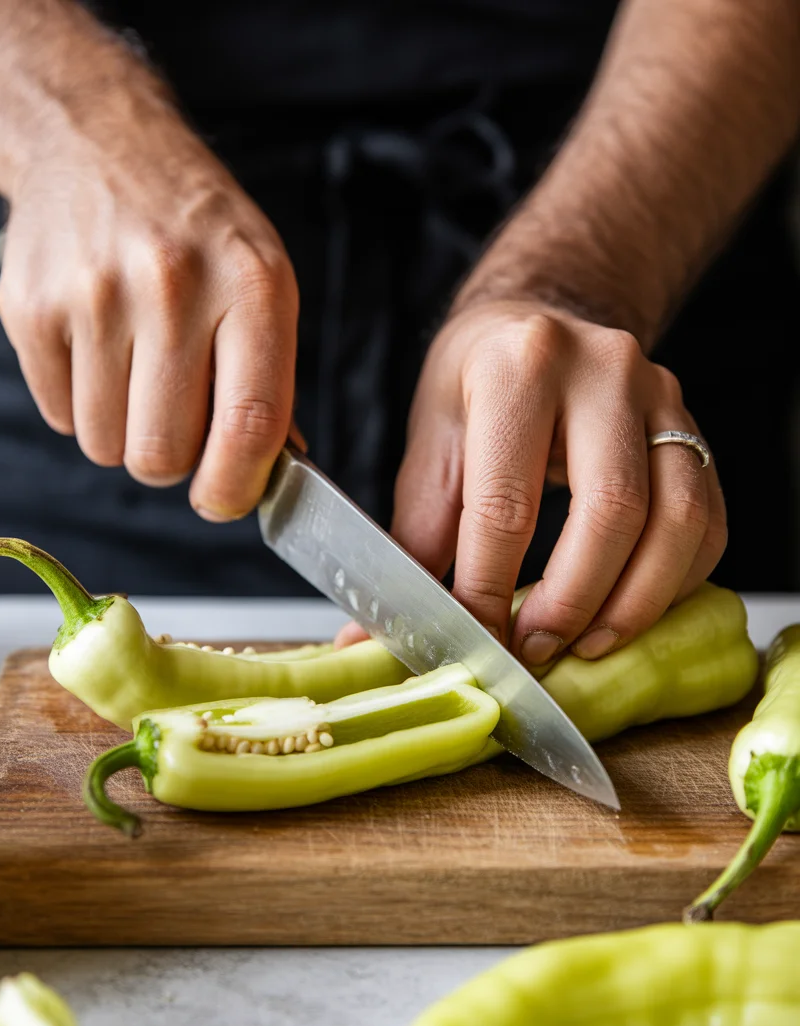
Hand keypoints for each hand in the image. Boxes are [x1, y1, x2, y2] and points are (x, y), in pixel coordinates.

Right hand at [0, 91, 297, 519]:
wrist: (98, 143)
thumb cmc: (197, 228)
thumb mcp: (262, 281)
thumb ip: (271, 381)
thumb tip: (268, 476)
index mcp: (249, 284)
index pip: (250, 425)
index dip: (236, 487)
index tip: (224, 500)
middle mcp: (172, 286)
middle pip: (163, 455)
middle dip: (173, 460)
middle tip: (176, 417)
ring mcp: (93, 295)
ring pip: (107, 447)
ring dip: (124, 431)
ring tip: (136, 369)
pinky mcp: (31, 307)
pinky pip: (61, 418)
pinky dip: (82, 405)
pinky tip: (98, 349)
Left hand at [340, 299, 725, 662]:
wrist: (536, 321)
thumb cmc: (474, 387)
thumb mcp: (431, 448)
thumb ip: (415, 541)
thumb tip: (371, 636)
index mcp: (516, 369)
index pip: (507, 503)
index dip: (489, 588)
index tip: (478, 640)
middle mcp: (602, 371)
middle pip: (611, 511)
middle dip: (574, 601)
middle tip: (538, 649)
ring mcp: (661, 396)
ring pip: (678, 519)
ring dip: (636, 601)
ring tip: (589, 644)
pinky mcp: (693, 428)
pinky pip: (707, 519)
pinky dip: (678, 580)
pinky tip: (633, 607)